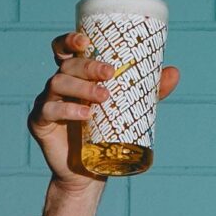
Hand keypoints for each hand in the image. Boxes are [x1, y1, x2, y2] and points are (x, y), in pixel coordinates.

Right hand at [27, 29, 178, 187]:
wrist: (89, 174)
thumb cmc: (107, 136)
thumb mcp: (131, 110)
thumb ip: (150, 92)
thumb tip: (174, 72)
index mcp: (74, 77)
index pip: (64, 50)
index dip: (70, 40)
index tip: (85, 41)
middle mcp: (58, 85)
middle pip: (67, 65)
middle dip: (88, 66)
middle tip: (110, 74)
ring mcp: (46, 103)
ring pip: (57, 83)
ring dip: (81, 87)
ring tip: (104, 97)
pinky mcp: (40, 123)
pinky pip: (49, 110)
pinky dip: (67, 110)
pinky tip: (84, 114)